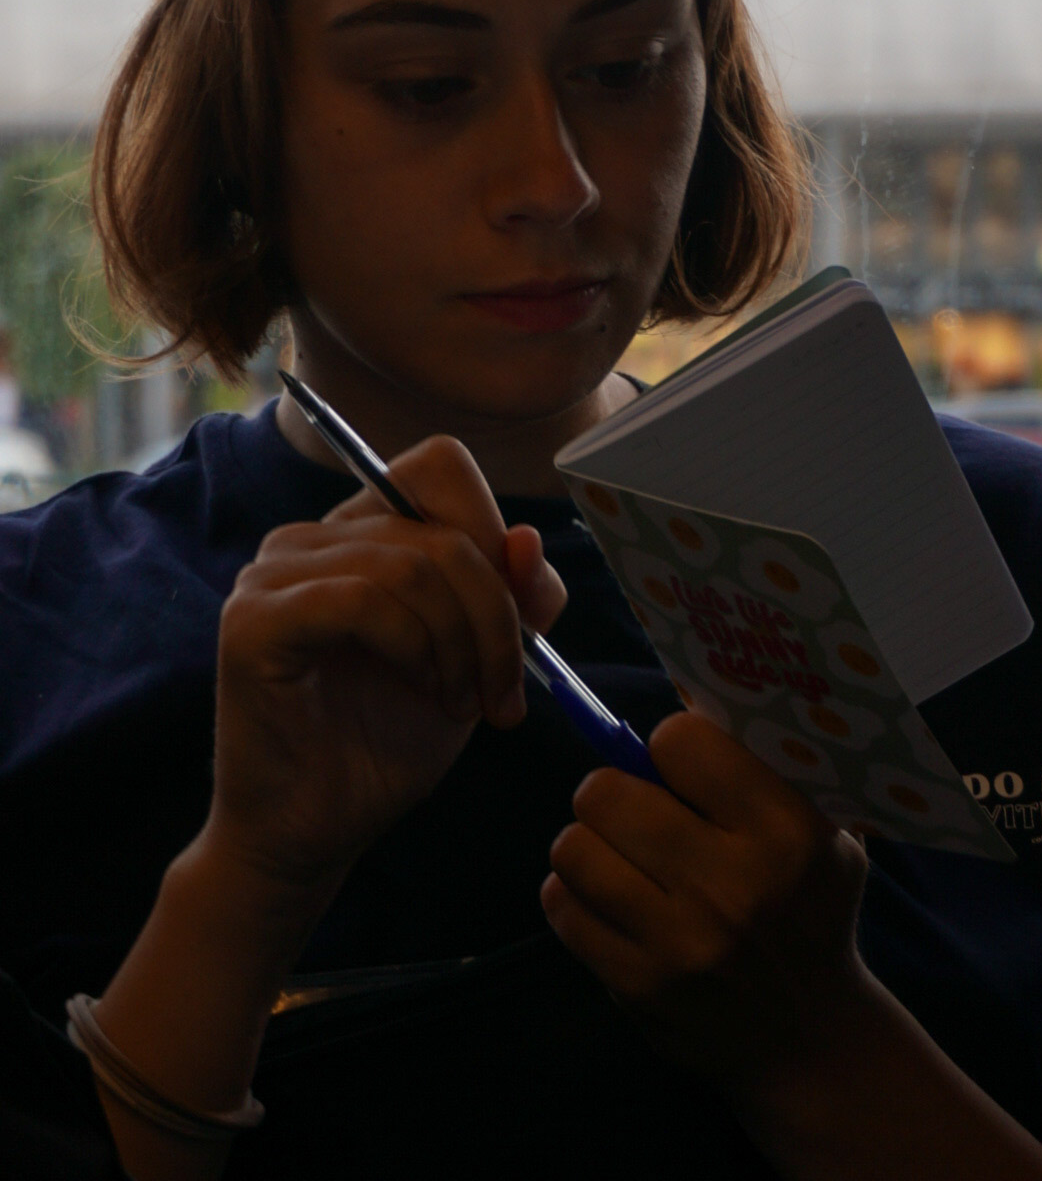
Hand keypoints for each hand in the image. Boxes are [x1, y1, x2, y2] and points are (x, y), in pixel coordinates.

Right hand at [204, 434, 565, 896]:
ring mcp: (273, 572)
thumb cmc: (388, 743)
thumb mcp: (479, 660)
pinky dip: (413, 649)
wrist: (316, 832)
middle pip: (440, 528)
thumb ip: (514, 598)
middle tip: (501, 693)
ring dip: (461, 643)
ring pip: (409, 563)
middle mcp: (310, 537)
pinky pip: (361, 601)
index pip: (439, 469)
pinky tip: (423, 693)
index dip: (492, 533)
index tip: (516, 621)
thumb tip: (527, 539)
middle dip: (494, 615)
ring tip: (462, 703)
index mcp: (360, 531)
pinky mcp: (254, 620)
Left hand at [541, 711, 867, 1093]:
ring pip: (572, 847)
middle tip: (633, 808)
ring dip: (587, 842)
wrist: (812, 1038)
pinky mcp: (638, 988)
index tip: (681, 767)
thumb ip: (764, 760)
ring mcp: (681, 944)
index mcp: (787, 831)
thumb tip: (684, 689)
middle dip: (612, 791)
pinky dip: (573, 895)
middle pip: (606, 792)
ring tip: (618, 852)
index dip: (670, 746)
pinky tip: (609, 900)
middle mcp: (734, 887)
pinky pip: (562, 907)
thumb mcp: (821, 827)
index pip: (678, 742)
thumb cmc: (808, 904)